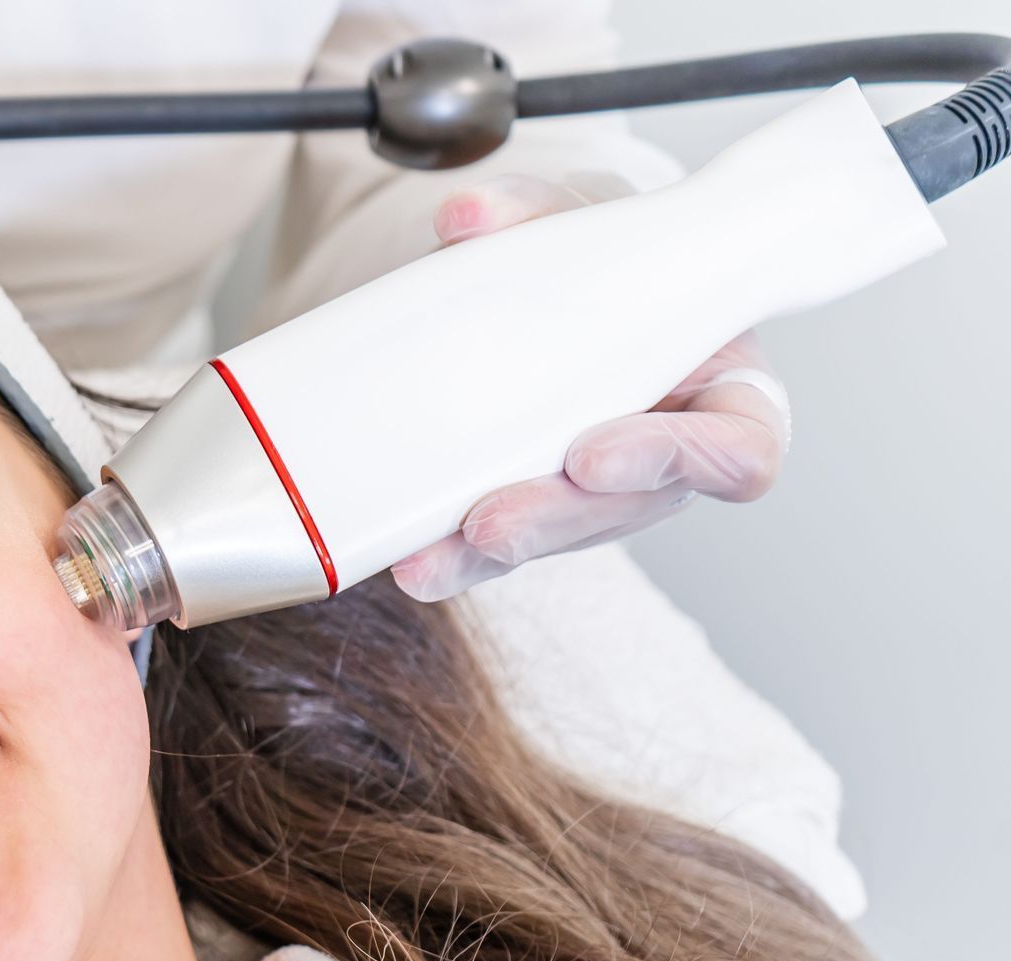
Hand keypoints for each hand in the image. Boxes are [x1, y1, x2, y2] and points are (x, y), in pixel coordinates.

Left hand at [389, 173, 793, 602]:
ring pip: (558, 538)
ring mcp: (603, 493)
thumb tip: (468, 216)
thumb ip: (536, 209)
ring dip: (491, 554)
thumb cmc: (612, 259)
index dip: (678, 459)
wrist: (572, 284)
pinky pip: (498, 546)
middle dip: (554, 519)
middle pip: (629, 511)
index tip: (592, 455)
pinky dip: (450, 556)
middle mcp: (667, 454)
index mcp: (724, 388)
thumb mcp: (590, 218)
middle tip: (489, 520)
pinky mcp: (539, 509)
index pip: (740, 447)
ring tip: (429, 555)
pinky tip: (409, 562)